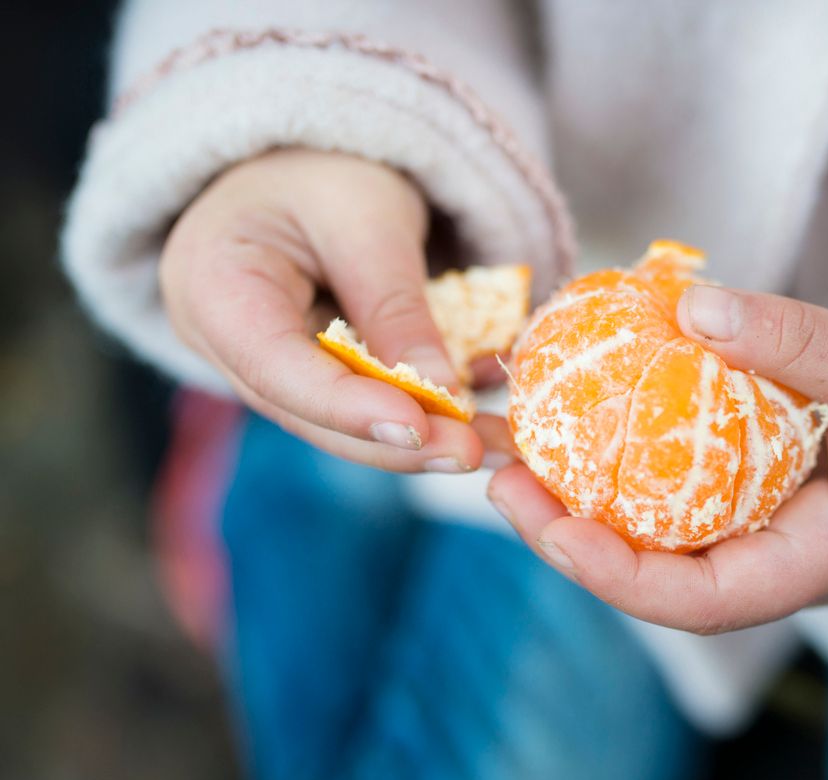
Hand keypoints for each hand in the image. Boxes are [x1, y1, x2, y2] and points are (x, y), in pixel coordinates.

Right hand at [161, 149, 512, 471]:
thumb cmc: (325, 168)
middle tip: (473, 453)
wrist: (310, 158)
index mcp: (212, 288)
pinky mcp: (314, 377)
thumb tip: (443, 393)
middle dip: (398, 441)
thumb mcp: (366, 217)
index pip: (276, 368)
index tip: (419, 428)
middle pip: (311, 414)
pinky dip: (427, 416)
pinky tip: (484, 426)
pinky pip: (368, 405)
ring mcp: (269, 368)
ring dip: (423, 442)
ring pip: (344, 423)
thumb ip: (396, 304)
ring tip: (494, 448)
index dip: (348, 409)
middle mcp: (228, 345)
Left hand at [488, 286, 827, 633]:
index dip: (617, 574)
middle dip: (573, 538)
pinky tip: (585, 420)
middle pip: (658, 574)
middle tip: (503, 479)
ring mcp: (765, 527)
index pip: (702, 600)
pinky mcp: (757, 490)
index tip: (549, 527)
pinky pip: (678, 489)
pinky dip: (625, 461)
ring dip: (585, 500)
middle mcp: (779, 558)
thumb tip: (691, 305)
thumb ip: (801, 342)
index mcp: (817, 563)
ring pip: (659, 535)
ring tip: (519, 451)